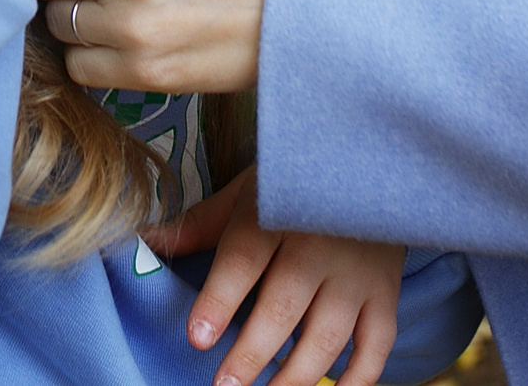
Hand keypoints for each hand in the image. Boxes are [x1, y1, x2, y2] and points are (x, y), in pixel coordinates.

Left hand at [146, 168, 402, 385]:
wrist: (371, 164)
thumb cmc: (295, 184)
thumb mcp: (245, 193)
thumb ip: (199, 225)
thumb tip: (144, 242)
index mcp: (275, 215)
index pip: (244, 259)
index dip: (221, 299)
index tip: (197, 336)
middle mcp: (318, 245)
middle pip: (284, 304)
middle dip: (253, 352)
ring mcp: (356, 273)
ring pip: (328, 333)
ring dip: (296, 374)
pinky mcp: (384, 293)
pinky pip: (376, 342)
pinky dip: (359, 377)